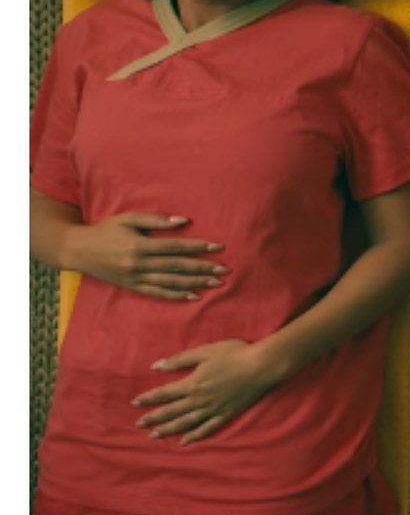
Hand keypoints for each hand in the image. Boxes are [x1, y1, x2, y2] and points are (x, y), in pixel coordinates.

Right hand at [60, 211, 224, 301]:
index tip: (218, 247)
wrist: (78, 250)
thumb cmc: (106, 230)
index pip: (175, 247)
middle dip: (203, 268)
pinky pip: (156, 293)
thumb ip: (156, 219)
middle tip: (225, 270)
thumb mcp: (128, 218)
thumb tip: (184, 221)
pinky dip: (176, 295)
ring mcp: (134, 278)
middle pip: (177, 267)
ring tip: (216, 283)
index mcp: (139, 245)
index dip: (198, 247)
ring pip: (170, 282)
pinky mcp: (131, 286)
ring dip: (195, 283)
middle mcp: (138, 264)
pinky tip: (193, 296)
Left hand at [133, 338, 286, 443]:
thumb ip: (180, 360)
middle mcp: (199, 400)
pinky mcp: (226, 414)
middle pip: (171, 411)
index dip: (148, 398)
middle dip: (153, 418)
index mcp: (193, 383)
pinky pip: (207, 429)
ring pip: (185, 423)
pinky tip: (184, 442)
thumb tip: (156, 366)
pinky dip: (194, 436)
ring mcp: (213, 409)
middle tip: (139, 424)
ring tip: (154, 435)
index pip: (164, 393)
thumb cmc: (235, 354)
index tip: (134, 403)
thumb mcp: (206, 351)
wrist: (263, 365)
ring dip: (168, 430)